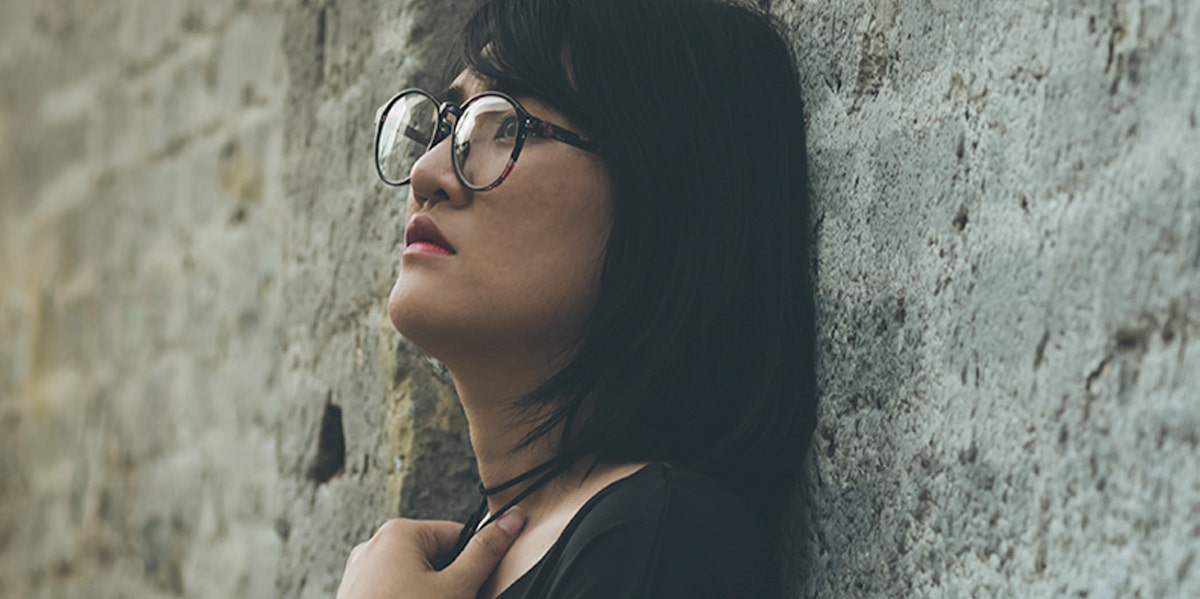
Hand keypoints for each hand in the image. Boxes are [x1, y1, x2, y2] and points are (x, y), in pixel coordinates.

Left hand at [336, 509, 525, 598]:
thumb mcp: (456, 587)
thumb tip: (510, 520)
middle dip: (450, 582)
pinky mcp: (357, 596)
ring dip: (431, 594)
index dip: (475, 561)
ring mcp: (361, 573)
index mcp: (398, 532)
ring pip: (414, 578)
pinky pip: (395, 591)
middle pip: (435, 557)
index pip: (457, 534)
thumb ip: (485, 553)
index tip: (482, 582)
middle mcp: (374, 546)